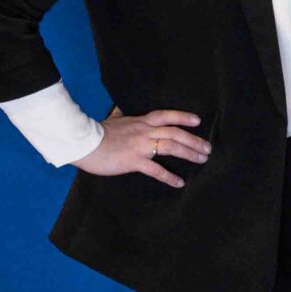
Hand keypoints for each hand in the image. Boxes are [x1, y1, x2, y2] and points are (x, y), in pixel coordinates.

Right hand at [76, 108, 209, 187]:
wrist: (83, 142)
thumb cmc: (96, 132)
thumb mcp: (112, 119)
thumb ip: (120, 115)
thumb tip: (119, 109)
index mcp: (140, 121)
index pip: (166, 115)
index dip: (183, 116)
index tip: (198, 120)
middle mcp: (144, 132)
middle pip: (175, 133)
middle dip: (194, 140)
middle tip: (208, 148)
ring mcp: (140, 146)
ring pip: (171, 147)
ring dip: (189, 153)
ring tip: (202, 160)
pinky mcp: (134, 161)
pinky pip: (156, 170)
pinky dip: (169, 177)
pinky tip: (179, 182)